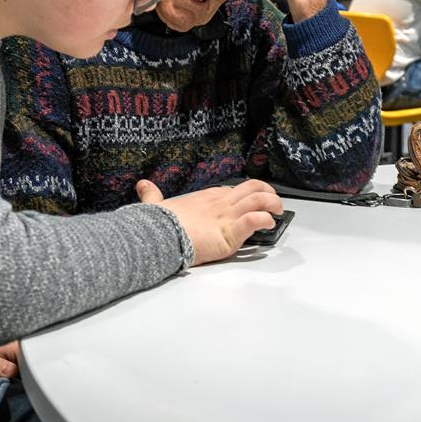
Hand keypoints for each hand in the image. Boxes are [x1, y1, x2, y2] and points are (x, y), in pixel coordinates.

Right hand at [137, 178, 283, 265]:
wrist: (157, 236)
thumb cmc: (158, 223)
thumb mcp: (156, 205)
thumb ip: (152, 195)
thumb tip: (142, 185)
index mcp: (207, 197)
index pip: (235, 189)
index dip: (249, 193)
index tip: (255, 199)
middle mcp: (220, 204)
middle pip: (253, 188)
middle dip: (268, 193)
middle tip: (275, 203)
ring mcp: (226, 217)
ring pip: (258, 200)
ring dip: (272, 204)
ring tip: (278, 212)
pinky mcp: (230, 233)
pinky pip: (254, 221)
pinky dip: (265, 220)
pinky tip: (268, 224)